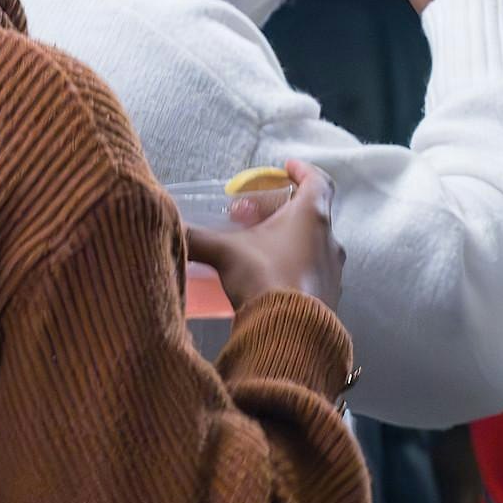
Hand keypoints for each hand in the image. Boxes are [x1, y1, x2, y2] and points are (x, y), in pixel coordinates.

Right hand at [184, 159, 342, 314]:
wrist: (292, 335)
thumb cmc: (265, 280)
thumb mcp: (224, 253)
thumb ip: (196, 237)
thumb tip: (169, 226)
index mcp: (312, 216)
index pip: (317, 181)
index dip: (302, 170)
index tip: (286, 167)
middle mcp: (330, 240)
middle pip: (312, 213)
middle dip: (284, 210)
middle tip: (257, 215)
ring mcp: (333, 270)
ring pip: (314, 244)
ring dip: (290, 241)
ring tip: (260, 248)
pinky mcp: (330, 297)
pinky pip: (313, 273)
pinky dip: (295, 268)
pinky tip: (271, 280)